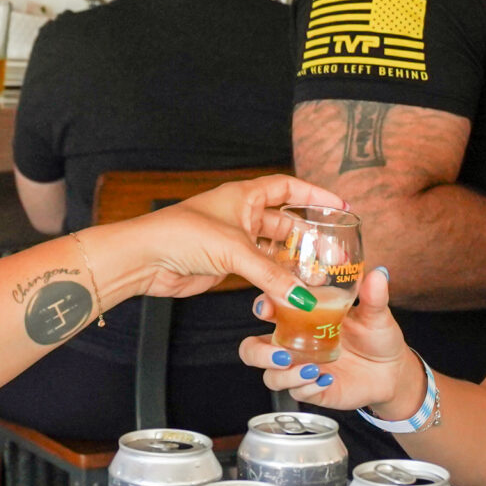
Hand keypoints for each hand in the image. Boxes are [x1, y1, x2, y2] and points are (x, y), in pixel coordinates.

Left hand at [90, 174, 348, 303]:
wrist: (145, 259)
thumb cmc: (181, 235)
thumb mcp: (235, 251)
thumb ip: (271, 274)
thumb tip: (302, 296)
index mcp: (243, 196)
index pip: (288, 188)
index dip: (314, 195)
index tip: (339, 206)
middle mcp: (241, 215)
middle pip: (284, 222)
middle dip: (308, 236)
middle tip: (332, 251)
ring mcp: (234, 241)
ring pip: (273, 249)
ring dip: (293, 261)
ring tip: (318, 275)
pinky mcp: (226, 265)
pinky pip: (260, 270)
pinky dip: (276, 278)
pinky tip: (292, 288)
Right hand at [238, 264, 421, 415]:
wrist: (392, 370)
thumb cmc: (376, 336)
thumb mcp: (376, 314)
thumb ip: (374, 296)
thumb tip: (379, 274)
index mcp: (300, 317)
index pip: (267, 309)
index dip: (260, 308)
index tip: (267, 309)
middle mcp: (293, 343)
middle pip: (253, 349)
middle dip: (258, 353)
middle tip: (282, 354)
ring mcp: (299, 368)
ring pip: (270, 376)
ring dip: (285, 375)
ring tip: (311, 369)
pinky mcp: (310, 389)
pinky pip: (296, 393)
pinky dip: (308, 387)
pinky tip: (326, 379)